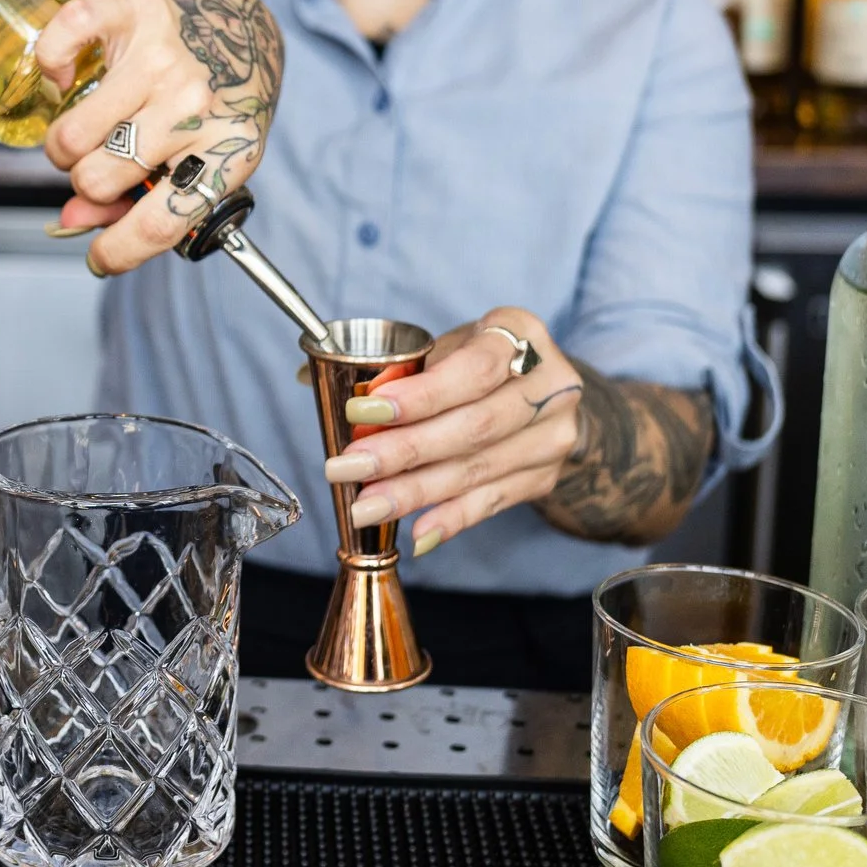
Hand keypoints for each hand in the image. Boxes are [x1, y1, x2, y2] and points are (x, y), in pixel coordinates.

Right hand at [33, 0, 281, 275]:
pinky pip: (61, 43)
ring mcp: (163, 55)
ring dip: (67, 141)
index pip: (161, 221)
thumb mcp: (203, 157)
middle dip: (88, 180)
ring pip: (73, 134)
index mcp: (226, 150)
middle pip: (99, 179)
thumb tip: (76, 222)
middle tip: (102, 159)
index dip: (119, 250)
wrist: (239, 15)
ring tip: (90, 126)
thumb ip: (141, 200)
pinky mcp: (133, 8)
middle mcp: (195, 104)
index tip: (98, 257)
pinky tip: (68, 73)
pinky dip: (52, 64)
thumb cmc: (219, 96)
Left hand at [327, 309, 715, 553]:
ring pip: (479, 470)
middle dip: (404, 452)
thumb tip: (312, 379)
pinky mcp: (546, 476)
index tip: (361, 412)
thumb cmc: (480, 361)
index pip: (472, 369)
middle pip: (474, 427)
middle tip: (347, 467)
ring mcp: (554, 435)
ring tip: (365, 506)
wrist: (547, 393)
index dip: (418, 395)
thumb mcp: (450, 345)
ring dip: (416, 492)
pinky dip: (452, 518)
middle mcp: (550, 384)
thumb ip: (398, 367)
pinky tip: (417, 532)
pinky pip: (494, 502)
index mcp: (519, 333)